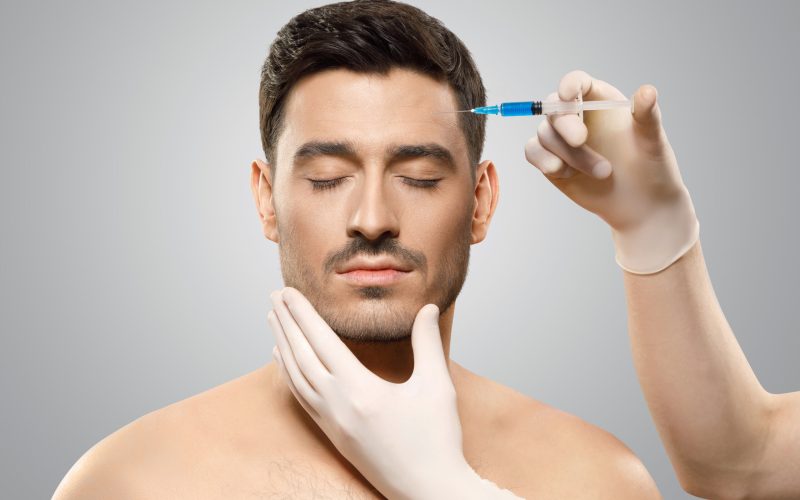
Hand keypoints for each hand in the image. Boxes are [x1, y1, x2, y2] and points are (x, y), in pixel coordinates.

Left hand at [267, 287, 521, 499]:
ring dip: (283, 346)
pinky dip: (289, 375)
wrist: (428, 492)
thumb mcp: (437, 387)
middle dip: (286, 323)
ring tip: (274, 321)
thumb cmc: (437, 442)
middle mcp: (338, 406)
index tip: (288, 292)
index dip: (302, 314)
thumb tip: (429, 308)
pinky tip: (284, 362)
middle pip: (301, 356)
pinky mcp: (333, 436)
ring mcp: (332, 423)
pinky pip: (302, 398)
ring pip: (296, 377)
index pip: (322, 342)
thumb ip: (428, 343)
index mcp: (361, 391)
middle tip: (274, 296)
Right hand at [524, 70, 699, 273]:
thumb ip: (647, 115)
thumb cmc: (650, 168)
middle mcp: (577, 116)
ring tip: (603, 173)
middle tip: (581, 140)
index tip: (570, 94)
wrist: (641, 205)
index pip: (577, 82)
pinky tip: (566, 174)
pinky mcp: (550, 161)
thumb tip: (647, 91)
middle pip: (554, 107)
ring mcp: (561, 139)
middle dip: (564, 123)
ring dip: (569, 155)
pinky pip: (532, 152)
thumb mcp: (653, 141)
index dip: (569, 85)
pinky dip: (545, 161)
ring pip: (545, 134)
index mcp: (600, 100)